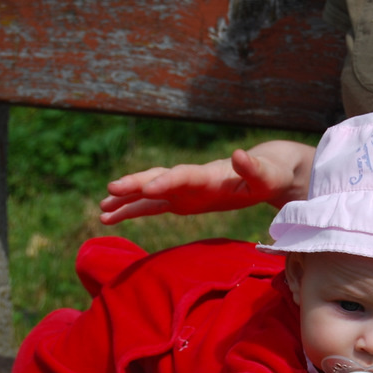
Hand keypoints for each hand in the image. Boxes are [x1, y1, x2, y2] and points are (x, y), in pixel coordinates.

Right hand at [98, 140, 316, 224]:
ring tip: (102, 211)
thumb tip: (239, 154)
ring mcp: (184, 189)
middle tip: (112, 191)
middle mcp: (192, 179)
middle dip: (136, 184)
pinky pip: (152, 206)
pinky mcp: (181, 200)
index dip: (167, 181)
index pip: (185, 176)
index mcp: (212, 174)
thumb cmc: (271, 175)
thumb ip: (254, 168)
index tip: (148, 188)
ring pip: (149, 192)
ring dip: (126, 200)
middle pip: (159, 178)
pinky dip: (131, 210)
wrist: (267, 171)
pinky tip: (109, 218)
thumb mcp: (268, 175)